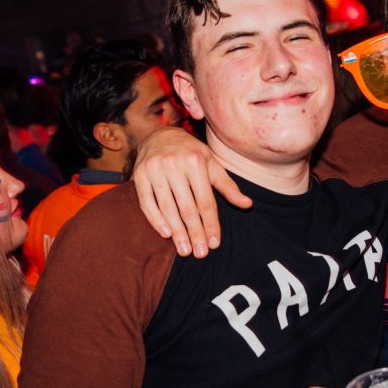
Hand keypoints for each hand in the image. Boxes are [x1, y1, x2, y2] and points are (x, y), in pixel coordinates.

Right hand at [131, 128, 251, 257]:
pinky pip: (147, 202)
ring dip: (177, 232)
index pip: (205, 201)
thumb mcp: (212, 164)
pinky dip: (155, 219)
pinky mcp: (139, 175)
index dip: (210, 224)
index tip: (214, 243)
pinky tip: (166, 234)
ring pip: (168, 207)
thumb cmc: (191, 153)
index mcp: (196, 162)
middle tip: (199, 253)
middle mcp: (174, 164)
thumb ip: (228, 186)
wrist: (159, 134)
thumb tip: (248, 204)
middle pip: (187, 207)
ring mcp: (154, 170)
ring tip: (184, 250)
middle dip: (195, 233)